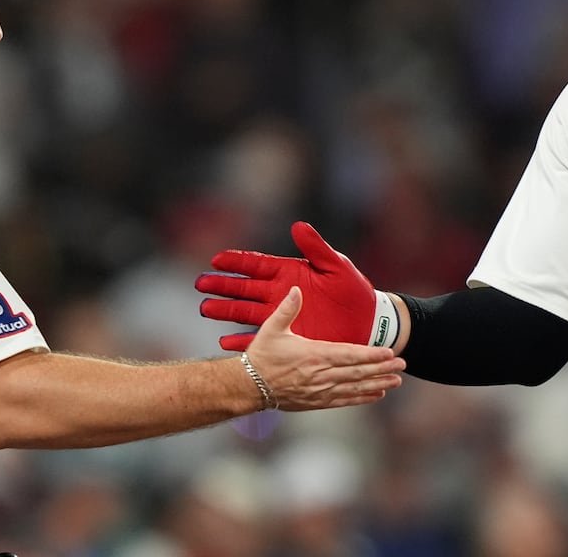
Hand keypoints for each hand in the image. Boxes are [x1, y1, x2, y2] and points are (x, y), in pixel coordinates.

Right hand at [197, 221, 380, 349]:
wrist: (367, 322)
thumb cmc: (353, 291)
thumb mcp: (336, 266)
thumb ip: (317, 248)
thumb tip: (298, 225)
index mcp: (290, 273)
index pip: (257, 264)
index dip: (237, 262)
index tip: (216, 260)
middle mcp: (280, 295)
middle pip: (244, 289)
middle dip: (222, 286)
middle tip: (200, 284)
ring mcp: (282, 317)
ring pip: (246, 313)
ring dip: (225, 311)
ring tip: (205, 308)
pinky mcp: (288, 338)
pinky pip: (260, 339)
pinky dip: (242, 341)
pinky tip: (224, 342)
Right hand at [243, 286, 403, 411]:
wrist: (247, 386)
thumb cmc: (261, 355)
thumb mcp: (272, 328)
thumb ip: (287, 309)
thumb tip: (296, 289)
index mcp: (313, 355)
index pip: (349, 355)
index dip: (371, 354)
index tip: (389, 353)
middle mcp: (320, 375)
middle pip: (357, 372)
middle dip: (382, 369)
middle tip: (403, 365)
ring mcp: (319, 390)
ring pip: (354, 388)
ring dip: (377, 383)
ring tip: (397, 381)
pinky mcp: (316, 401)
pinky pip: (344, 400)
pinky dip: (362, 397)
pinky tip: (377, 394)